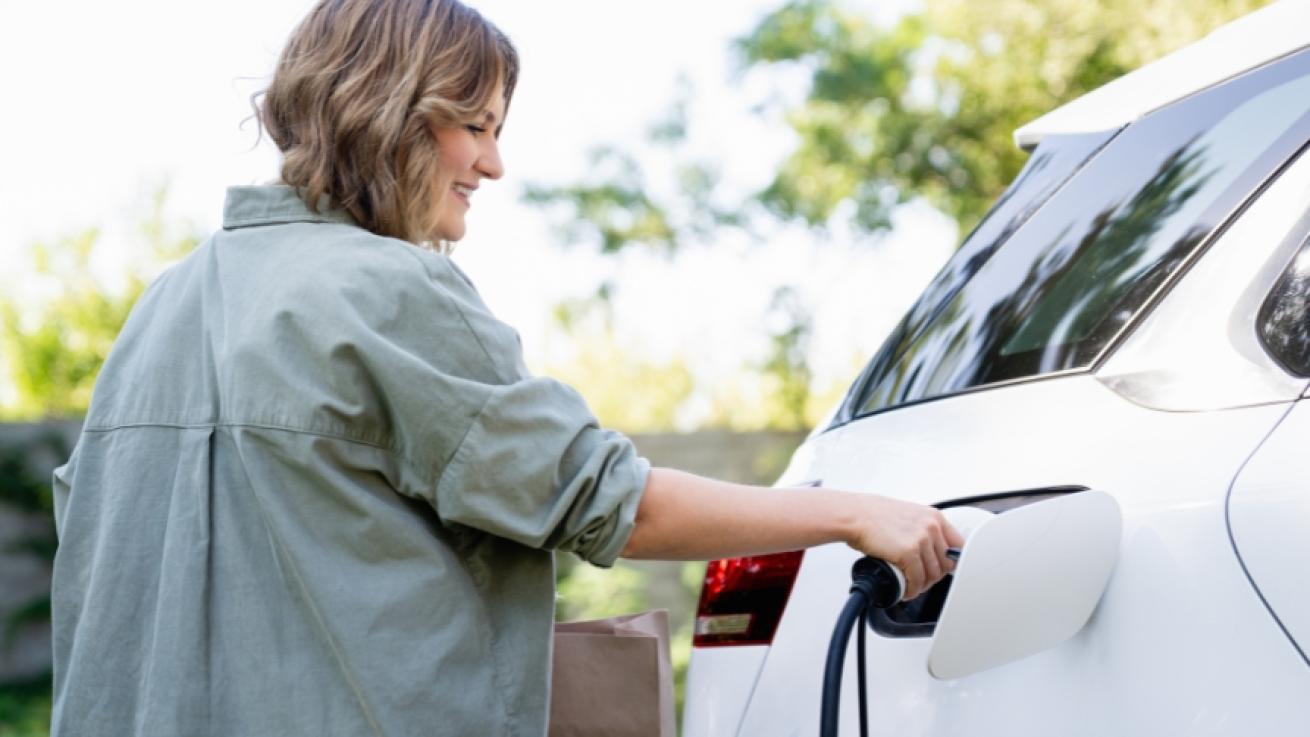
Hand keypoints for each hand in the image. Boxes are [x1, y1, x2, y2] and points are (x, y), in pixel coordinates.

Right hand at [842, 495, 964, 600]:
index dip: (951, 562)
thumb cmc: (873, 515)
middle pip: (947, 564)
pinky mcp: (908, 553)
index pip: (958, 546)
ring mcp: (921, 540)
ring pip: (933, 575)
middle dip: (934, 576)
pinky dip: (912, 590)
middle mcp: (931, 527)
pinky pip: (917, 580)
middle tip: (922, 580)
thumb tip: (928, 548)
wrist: (854, 515)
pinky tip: (905, 590)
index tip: (943, 569)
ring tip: (912, 587)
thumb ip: (923, 529)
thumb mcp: (908, 515)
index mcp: (934, 517)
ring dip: (923, 585)